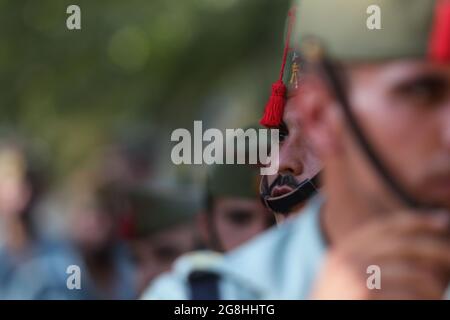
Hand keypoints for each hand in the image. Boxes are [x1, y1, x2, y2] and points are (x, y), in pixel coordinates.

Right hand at [312, 212, 449, 298]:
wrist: (307, 319)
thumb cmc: (339, 302)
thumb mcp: (345, 275)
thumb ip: (370, 258)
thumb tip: (416, 244)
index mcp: (345, 249)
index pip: (386, 226)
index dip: (416, 220)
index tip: (442, 221)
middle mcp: (348, 258)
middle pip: (404, 244)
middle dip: (436, 249)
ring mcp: (356, 277)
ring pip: (414, 274)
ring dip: (433, 286)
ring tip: (436, 293)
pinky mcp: (365, 295)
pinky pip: (411, 296)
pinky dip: (425, 300)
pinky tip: (427, 302)